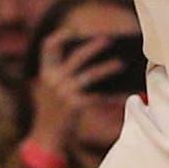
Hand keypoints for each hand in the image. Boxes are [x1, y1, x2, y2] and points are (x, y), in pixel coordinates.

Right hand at [25, 30, 120, 152]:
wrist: (46, 137)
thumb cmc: (53, 112)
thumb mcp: (52, 90)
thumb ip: (63, 76)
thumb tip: (92, 63)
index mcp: (45, 73)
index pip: (48, 46)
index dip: (61, 35)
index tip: (75, 30)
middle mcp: (53, 79)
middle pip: (75, 56)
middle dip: (93, 46)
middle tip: (108, 39)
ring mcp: (63, 92)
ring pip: (90, 74)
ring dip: (107, 68)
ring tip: (121, 63)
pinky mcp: (74, 105)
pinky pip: (98, 96)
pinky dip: (111, 95)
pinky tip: (123, 93)